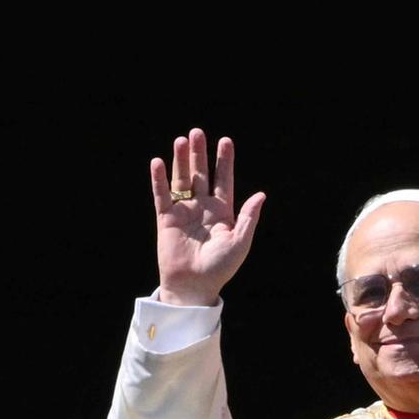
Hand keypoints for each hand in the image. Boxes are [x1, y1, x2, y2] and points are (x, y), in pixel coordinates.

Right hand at [149, 128, 264, 305]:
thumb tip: (261, 194)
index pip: (223, 180)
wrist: (194, 286)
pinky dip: (159, 179)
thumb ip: (248, 217)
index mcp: (222, 212)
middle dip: (200, 153)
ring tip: (181, 140)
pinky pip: (162, 195)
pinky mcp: (166, 219)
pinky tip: (158, 162)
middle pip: (201, 174)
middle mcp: (203, 207)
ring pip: (182, 180)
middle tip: (197, 132)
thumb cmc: (220, 268)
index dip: (224, 161)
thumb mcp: (240, 242)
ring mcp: (184, 211)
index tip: (225, 141)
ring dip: (181, 160)